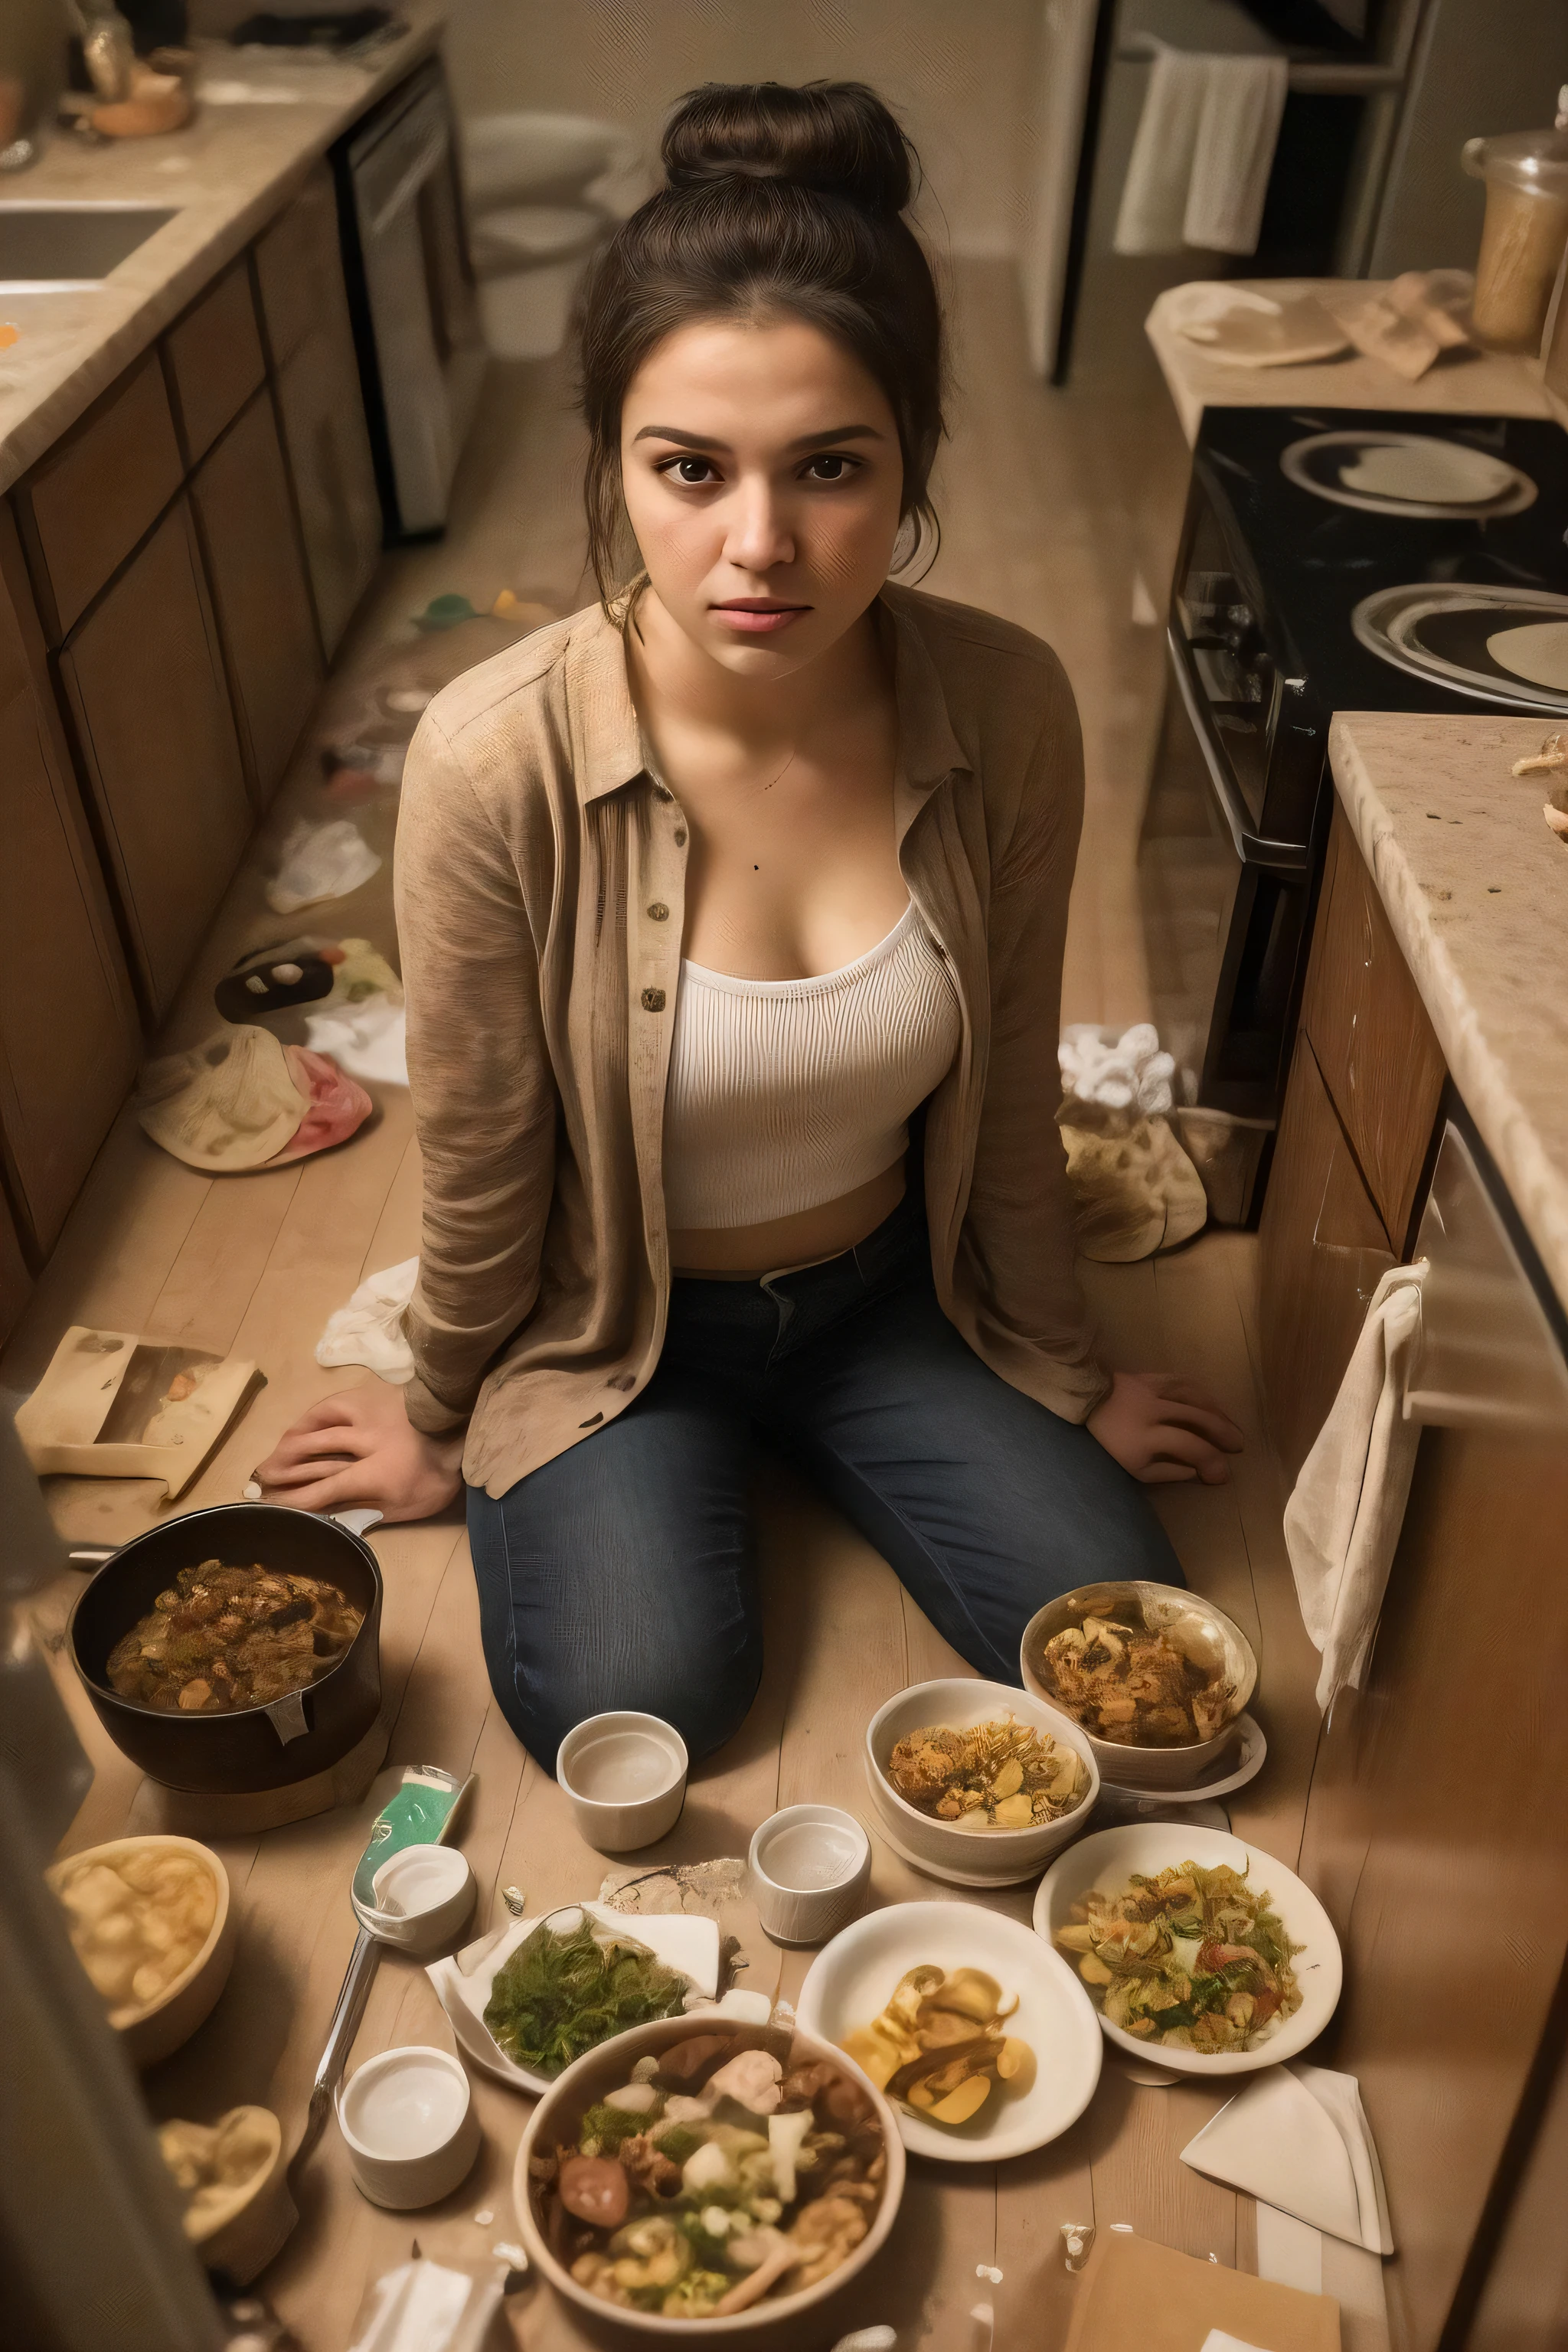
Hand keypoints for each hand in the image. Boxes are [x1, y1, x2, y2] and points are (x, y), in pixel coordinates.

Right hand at [251, 1385, 463, 1522]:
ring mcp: (369, 1414)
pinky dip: (312, 1416)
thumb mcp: (410, 1507)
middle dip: (284, 1468)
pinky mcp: (372, 1396)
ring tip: (274, 1455)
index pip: (328, 1488)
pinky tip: (300, 1426)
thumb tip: (334, 1517)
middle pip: (315, 1453)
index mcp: (380, 1472)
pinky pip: (333, 1404)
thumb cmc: (439, 1476)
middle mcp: (368, 1441)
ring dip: (292, 1442)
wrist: (467, 1428)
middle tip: (262, 1478)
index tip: (273, 1506)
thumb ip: (371, 1512)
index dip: (298, 1499)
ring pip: (320, 1425)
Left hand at [1087, 1371, 1243, 1485]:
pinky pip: (1184, 1382)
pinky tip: (1213, 1405)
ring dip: (1218, 1412)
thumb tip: (1196, 1471)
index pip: (1190, 1446)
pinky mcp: (1152, 1377)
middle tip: (1239, 1446)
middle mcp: (1153, 1411)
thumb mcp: (1134, 1469)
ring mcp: (1153, 1390)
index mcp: (1146, 1437)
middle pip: (1198, 1418)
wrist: (1085, 1402)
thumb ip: (1167, 1472)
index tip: (1222, 1475)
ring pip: (1195, 1397)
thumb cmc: (1111, 1441)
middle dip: (1223, 1433)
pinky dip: (1203, 1394)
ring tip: (1232, 1426)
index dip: (1211, 1461)